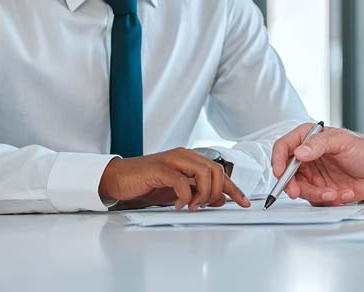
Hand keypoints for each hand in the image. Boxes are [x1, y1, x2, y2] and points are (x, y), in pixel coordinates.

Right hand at [99, 148, 249, 210]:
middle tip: (205, 206)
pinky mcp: (161, 168)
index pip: (219, 171)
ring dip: (203, 194)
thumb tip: (221, 199)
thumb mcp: (178, 192)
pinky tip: (179, 204)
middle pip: (216, 170)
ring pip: (204, 173)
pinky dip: (185, 196)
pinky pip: (182, 181)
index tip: (244, 202)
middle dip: (216, 192)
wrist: (119, 179)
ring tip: (192, 206)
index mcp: (190, 159)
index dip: (234, 188)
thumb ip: (198, 193)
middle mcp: (184, 156)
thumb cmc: (146, 183)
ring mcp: (173, 160)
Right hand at [271, 124, 363, 204]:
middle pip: (286, 172)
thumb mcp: (343, 141)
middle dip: (291, 184)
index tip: (279, 173)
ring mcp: (312, 175)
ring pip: (300, 189)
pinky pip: (314, 200)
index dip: (277, 160)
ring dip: (315, 193)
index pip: (284, 147)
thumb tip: (299, 152)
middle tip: (298, 192)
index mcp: (309, 139)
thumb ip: (319, 144)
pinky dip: (327, 199)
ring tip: (334, 192)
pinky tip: (343, 193)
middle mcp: (307, 157)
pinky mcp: (320, 189)